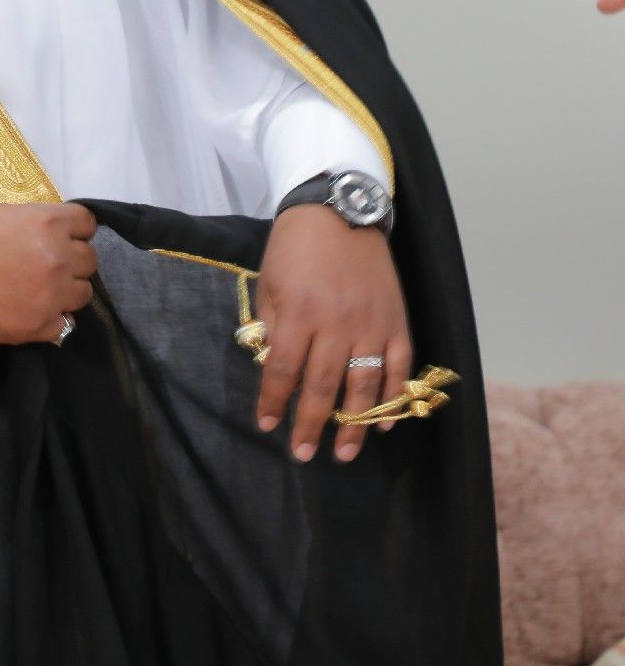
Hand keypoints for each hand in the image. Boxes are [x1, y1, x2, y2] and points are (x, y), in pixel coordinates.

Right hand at [0, 202, 97, 344]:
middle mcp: (59, 257)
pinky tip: (33, 311)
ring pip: (84, 293)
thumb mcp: (4, 215)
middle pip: (89, 260)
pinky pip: (65, 323)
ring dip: (67, 291)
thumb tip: (54, 232)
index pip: (87, 224)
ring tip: (42, 291)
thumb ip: (37, 223)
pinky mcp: (42, 324)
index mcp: (49, 223)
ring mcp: (54, 293)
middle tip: (50, 266)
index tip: (65, 238)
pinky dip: (52, 319)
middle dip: (73, 261)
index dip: (76, 231)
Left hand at [253, 205, 411, 463]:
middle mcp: (337, 324)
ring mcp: (371, 324)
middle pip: (322, 387)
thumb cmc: (295, 247)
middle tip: (303, 454)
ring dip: (354, 424)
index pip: (283, 371)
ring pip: (364, 385)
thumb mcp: (269, 283)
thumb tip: (274, 370)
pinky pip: (398, 367)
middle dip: (311, 425)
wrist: (339, 211)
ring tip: (343, 454)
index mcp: (300, 313)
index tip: (267, 426)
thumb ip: (272, 328)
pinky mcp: (396, 321)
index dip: (274, 402)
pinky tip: (385, 423)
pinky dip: (393, 398)